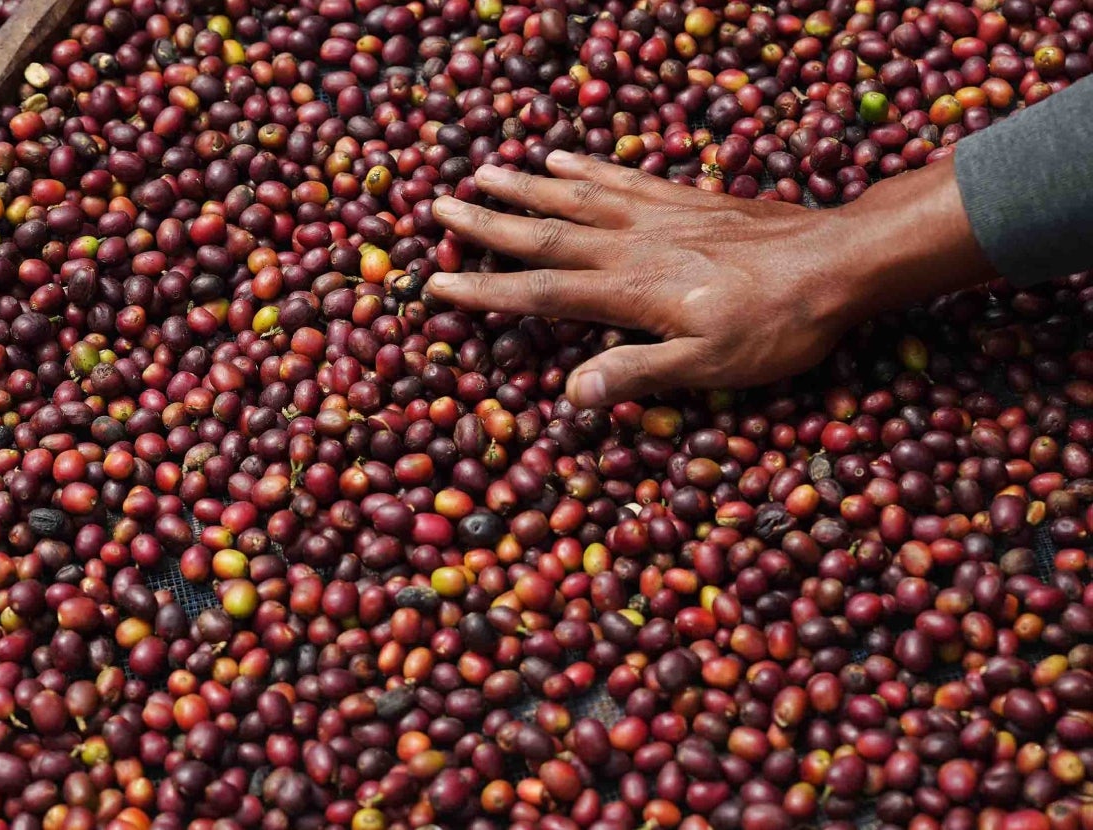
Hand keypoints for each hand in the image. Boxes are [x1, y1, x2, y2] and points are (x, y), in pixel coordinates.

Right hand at [426, 149, 995, 407]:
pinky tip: (563, 155)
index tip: (439, 285)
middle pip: (544, 233)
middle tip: (439, 208)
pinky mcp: (685, 199)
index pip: (541, 293)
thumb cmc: (777, 326)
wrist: (839, 262)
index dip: (486, 292)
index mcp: (629, 290)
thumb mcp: (710, 365)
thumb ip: (637, 373)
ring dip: (525, 185)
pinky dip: (587, 167)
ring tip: (482, 170)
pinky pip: (623, 177)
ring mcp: (657, 216)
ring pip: (575, 195)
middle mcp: (631, 245)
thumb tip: (570, 393)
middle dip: (487, 223)